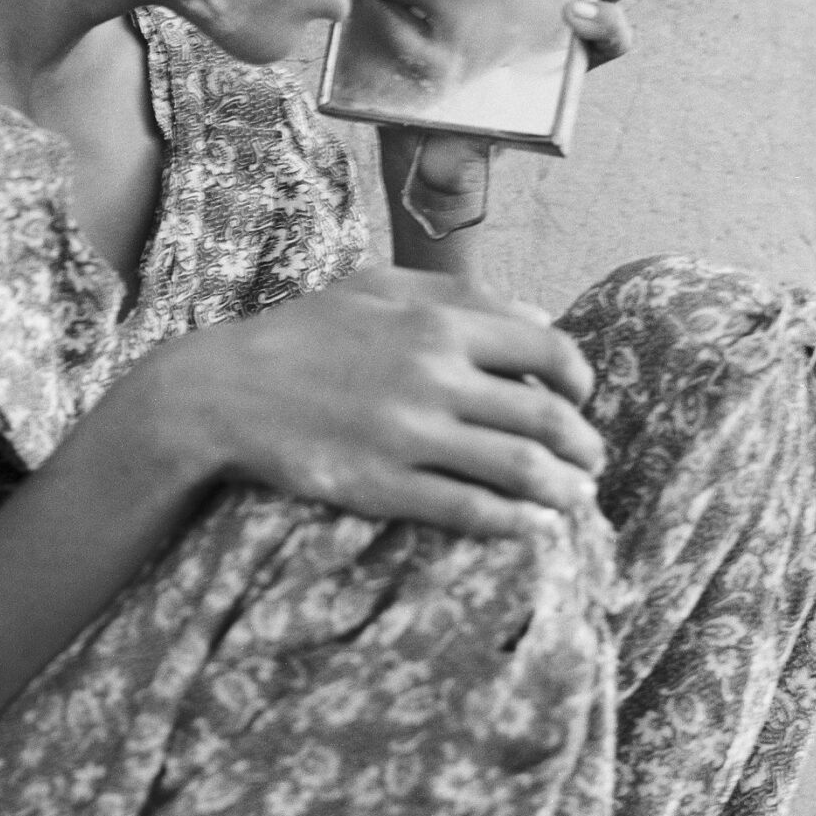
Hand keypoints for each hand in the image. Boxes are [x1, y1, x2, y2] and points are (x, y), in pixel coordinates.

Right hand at [154, 261, 602, 539]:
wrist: (224, 392)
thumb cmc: (304, 333)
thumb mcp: (378, 288)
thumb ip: (459, 294)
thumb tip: (539, 314)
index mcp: (438, 321)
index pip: (548, 350)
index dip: (579, 381)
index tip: (580, 399)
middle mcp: (434, 375)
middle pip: (547, 417)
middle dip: (584, 445)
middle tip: (591, 460)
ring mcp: (410, 434)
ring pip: (522, 469)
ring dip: (564, 490)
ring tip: (574, 498)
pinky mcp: (385, 486)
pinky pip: (473, 511)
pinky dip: (517, 523)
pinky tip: (532, 527)